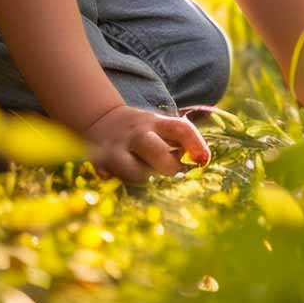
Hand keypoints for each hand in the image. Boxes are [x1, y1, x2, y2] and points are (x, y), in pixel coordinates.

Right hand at [81, 104, 210, 185]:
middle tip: (170, 172)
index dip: (196, 144)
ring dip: (145, 179)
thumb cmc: (140, 131)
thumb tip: (201, 162)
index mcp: (155, 123)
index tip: (204, 160)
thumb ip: (177, 142)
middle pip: (158, 153)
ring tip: (142, 172)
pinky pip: (114, 180)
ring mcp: (117, 148)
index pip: (180, 129)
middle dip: (169, 168)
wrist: (100, 120)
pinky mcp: (99, 163)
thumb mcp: (158, 126)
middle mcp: (137, 133)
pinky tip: (115, 176)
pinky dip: (118, 182)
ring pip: (137, 174)